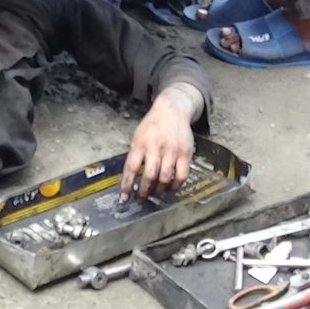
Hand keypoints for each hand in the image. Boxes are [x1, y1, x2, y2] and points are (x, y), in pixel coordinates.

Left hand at [118, 83, 200, 201]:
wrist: (172, 110)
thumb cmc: (152, 126)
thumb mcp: (137, 136)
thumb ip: (136, 155)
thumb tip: (130, 178)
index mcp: (140, 144)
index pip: (131, 169)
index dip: (127, 186)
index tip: (124, 198)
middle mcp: (155, 148)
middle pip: (149, 175)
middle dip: (145, 191)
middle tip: (142, 198)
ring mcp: (171, 151)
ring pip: (165, 177)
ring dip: (160, 189)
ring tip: (156, 192)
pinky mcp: (185, 153)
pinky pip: (182, 175)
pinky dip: (176, 185)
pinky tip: (171, 188)